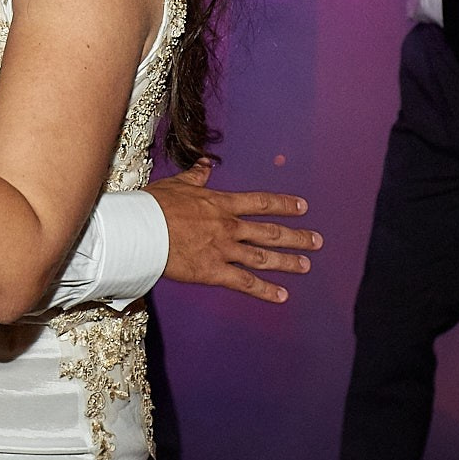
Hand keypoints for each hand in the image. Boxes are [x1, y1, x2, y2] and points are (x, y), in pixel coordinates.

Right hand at [146, 156, 319, 303]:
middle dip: (295, 236)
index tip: (302, 207)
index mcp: (221, 204)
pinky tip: (282, 295)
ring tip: (305, 265)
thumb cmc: (155, 205)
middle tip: (316, 241)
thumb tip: (206, 164)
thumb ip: (196, 176)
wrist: (142, 230)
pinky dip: (265, 290)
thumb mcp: (178, 184)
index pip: (260, 203)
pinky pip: (244, 282)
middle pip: (269, 232)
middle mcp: (228, 227)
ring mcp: (224, 250)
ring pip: (263, 257)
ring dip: (287, 262)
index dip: (284, 205)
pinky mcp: (213, 271)